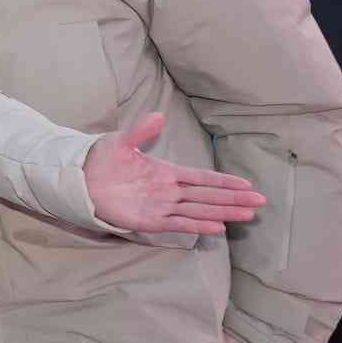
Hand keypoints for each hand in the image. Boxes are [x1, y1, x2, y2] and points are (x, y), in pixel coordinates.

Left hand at [78, 111, 269, 244]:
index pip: (202, 178)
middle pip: (208, 196)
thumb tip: (160, 115)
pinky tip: (218, 227)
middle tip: (260, 202)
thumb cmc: (103, 161)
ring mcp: (162, 207)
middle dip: (234, 199)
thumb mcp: (123, 141)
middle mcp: (170, 191)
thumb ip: (142, 131)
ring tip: (247, 215)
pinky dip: (197, 226)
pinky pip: (178, 224)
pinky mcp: (150, 220)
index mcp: (167, 172)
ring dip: (223, 212)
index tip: (248, 185)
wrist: (81, 180)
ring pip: (200, 211)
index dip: (225, 182)